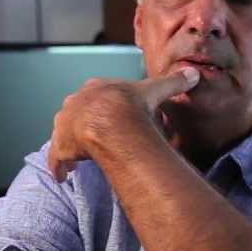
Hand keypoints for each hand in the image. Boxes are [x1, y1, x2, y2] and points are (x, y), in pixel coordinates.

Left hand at [46, 67, 198, 181]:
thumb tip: (195, 73)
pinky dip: (59, 168)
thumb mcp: (155, 89)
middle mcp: (75, 103)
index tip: (105, 116)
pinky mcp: (60, 146)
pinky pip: (56, 159)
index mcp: (96, 89)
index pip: (95, 96)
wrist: (110, 120)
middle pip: (76, 114)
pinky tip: (63, 177)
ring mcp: (65, 125)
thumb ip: (173, 82)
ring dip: (70, 144)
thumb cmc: (131, 104)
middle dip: (81, 124)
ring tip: (78, 158)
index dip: (101, 107)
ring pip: (63, 135)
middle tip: (91, 137)